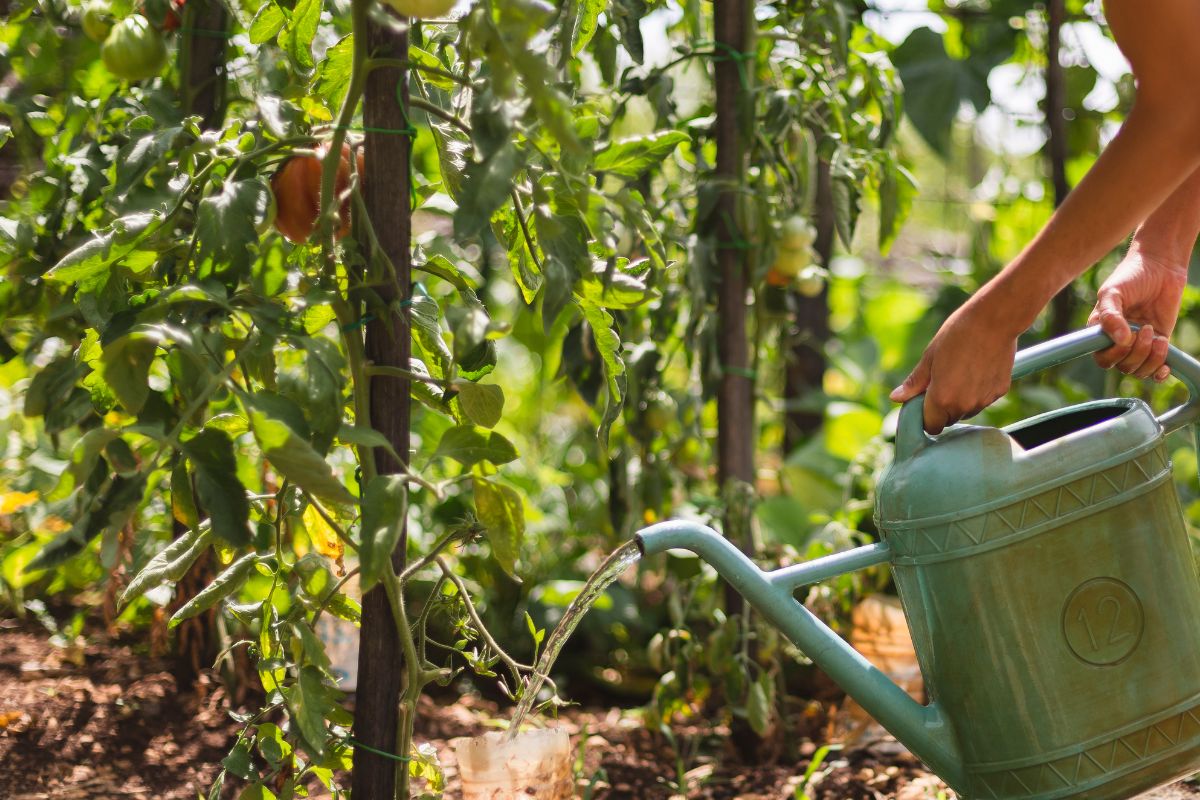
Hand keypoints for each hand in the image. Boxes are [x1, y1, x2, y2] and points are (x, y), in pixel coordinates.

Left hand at [890, 300, 1019, 433]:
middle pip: (949, 419)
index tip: (924, 402)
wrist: (994, 320)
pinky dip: (978, 391)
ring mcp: (984, 400)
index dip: (926, 416)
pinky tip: (978, 368)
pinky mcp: (1000, 392)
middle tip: (942, 381)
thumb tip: (896, 397)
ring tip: (961, 371)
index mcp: (942, 399)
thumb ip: (914, 383)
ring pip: (967, 410)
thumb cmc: (957, 335)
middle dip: (943, 407)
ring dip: (961, 400)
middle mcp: (964, 405)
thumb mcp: (929, 358)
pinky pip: (983, 399)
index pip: (931, 426)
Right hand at [1088, 250, 1186, 379]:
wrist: (1161, 266)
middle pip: (1122, 366)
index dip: (1114, 355)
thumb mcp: (1113, 292)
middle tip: (1146, 328)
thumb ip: (1110, 315)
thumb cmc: (1131, 276)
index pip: (1102, 358)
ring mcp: (1139, 344)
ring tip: (1158, 338)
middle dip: (1136, 353)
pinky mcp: (1158, 343)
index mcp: (1101, 332)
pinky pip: (1156, 370)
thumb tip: (1120, 340)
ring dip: (1151, 359)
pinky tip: (1166, 365)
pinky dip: (1160, 372)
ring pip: (1140, 370)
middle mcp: (1117, 342)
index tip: (1126, 338)